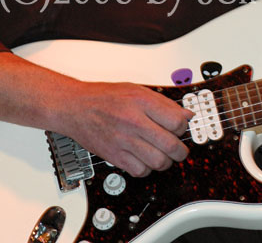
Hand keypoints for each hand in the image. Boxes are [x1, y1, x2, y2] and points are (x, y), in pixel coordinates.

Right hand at [62, 81, 192, 177]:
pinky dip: (147, 169)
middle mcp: (134, 121)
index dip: (183, 127)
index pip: (176, 121)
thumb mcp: (137, 90)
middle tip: (179, 148)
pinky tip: (145, 159)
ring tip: (163, 154)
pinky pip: (141, 171)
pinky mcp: (115, 156)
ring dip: (166, 161)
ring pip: (158, 162)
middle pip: (171, 145)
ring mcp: (124, 140)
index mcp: (142, 102)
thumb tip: (185, 114)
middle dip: (181, 150)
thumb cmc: (104, 97)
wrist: (76, 107)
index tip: (181, 128)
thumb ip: (163, 102)